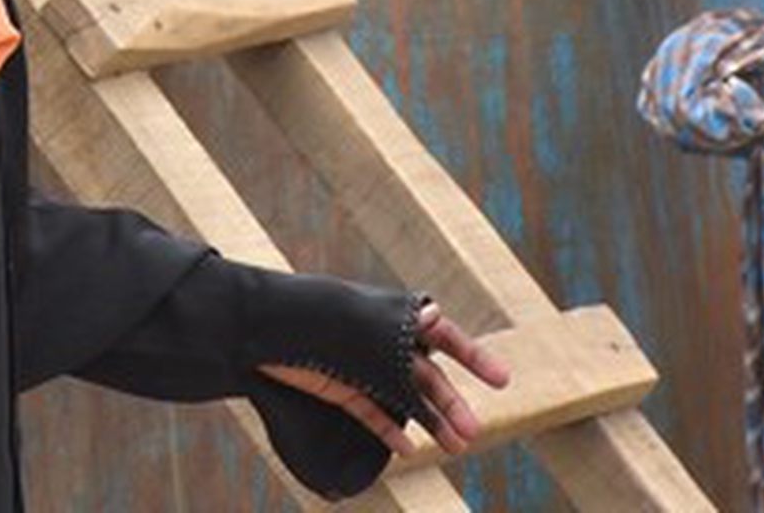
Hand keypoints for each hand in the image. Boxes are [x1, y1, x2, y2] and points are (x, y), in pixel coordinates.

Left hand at [264, 300, 507, 459]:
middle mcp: (381, 340)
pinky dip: (391, 430)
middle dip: (452, 402)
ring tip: (456, 447)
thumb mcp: (359, 323)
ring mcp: (362, 366)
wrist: (262, 329)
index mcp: (390, 314)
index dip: (473, 355)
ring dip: (431, 422)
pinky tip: (409, 450)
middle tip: (474, 431)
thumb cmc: (315, 316)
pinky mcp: (342, 387)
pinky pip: (374, 412)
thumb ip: (396, 328)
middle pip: (427, 374)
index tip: (502, 380)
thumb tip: (435, 315)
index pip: (441, 333)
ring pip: (406, 398)